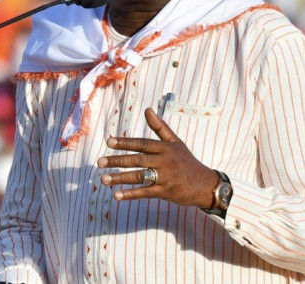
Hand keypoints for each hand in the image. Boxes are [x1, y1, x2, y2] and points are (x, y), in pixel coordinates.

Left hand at [97, 107, 219, 208]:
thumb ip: (160, 127)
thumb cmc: (187, 162)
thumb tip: (147, 109)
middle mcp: (165, 161)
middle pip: (137, 159)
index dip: (125, 142)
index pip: (142, 143)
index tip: (109, 142)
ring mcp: (165, 177)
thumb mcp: (176, 142)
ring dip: (120, 178)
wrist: (205, 184)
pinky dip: (131, 194)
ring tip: (104, 179)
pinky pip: (145, 193)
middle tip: (99, 162)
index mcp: (165, 148)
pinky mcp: (166, 192)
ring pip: (139, 176)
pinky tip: (117, 196)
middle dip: (117, 160)